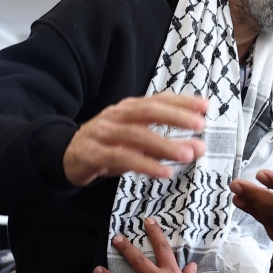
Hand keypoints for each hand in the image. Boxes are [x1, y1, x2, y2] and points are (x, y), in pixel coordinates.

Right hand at [63, 93, 208, 186]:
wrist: (66, 157)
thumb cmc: (109, 147)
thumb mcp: (139, 144)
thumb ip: (168, 144)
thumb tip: (200, 147)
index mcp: (129, 109)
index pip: (158, 100)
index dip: (182, 101)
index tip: (205, 106)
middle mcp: (117, 116)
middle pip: (148, 111)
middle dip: (175, 116)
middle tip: (199, 124)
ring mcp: (103, 134)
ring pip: (136, 135)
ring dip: (164, 144)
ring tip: (187, 153)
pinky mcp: (94, 154)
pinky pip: (121, 158)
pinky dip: (145, 164)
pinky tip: (164, 172)